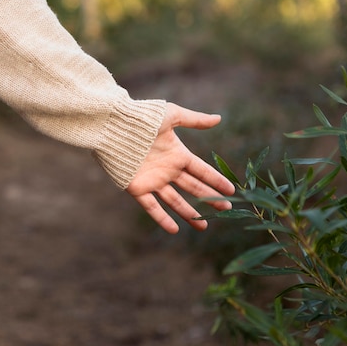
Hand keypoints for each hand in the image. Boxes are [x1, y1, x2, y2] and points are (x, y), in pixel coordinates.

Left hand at [126, 103, 234, 233]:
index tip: (232, 191)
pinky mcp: (137, 188)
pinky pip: (152, 207)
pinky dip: (162, 219)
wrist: (114, 126)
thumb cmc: (143, 117)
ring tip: (203, 226)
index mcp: (178, 154)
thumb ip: (195, 120)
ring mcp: (153, 180)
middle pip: (193, 188)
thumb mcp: (172, 115)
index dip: (216, 180)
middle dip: (210, 199)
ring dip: (189, 213)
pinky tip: (175, 230)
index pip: (202, 171)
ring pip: (175, 201)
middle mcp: (168, 170)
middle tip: (226, 209)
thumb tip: (218, 118)